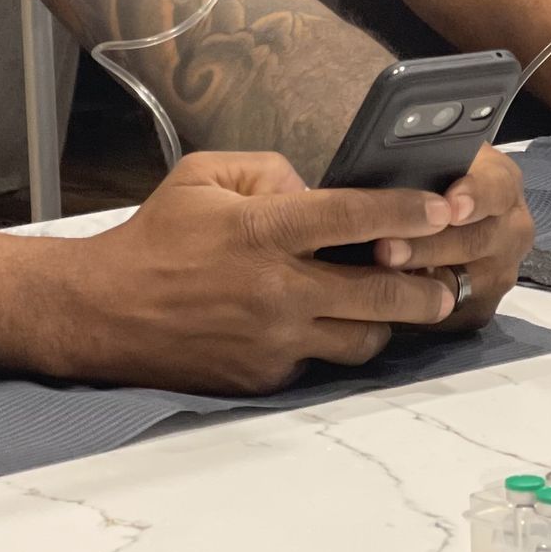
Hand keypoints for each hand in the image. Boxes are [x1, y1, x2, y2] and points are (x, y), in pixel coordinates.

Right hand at [52, 151, 463, 393]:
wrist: (103, 311)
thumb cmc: (157, 236)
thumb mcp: (206, 174)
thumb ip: (271, 172)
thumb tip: (319, 192)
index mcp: (264, 231)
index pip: (354, 218)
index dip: (407, 212)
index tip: (443, 208)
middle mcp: (276, 290)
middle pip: (380, 294)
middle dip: (427, 287)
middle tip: (447, 278)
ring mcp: (272, 341)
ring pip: (362, 341)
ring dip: (386, 322)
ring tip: (398, 304)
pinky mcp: (263, 378)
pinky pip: (319, 362)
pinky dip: (333, 342)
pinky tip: (335, 323)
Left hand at [370, 144, 534, 334]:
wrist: (452, 213)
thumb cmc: (432, 178)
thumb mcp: (434, 158)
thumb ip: (420, 160)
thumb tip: (378, 158)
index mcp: (503, 185)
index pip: (495, 190)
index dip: (474, 197)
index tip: (451, 207)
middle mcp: (512, 231)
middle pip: (475, 242)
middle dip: (427, 246)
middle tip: (386, 247)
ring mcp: (500, 273)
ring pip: (461, 283)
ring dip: (417, 283)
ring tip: (379, 276)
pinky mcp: (482, 307)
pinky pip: (451, 315)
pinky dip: (418, 310)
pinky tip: (388, 300)